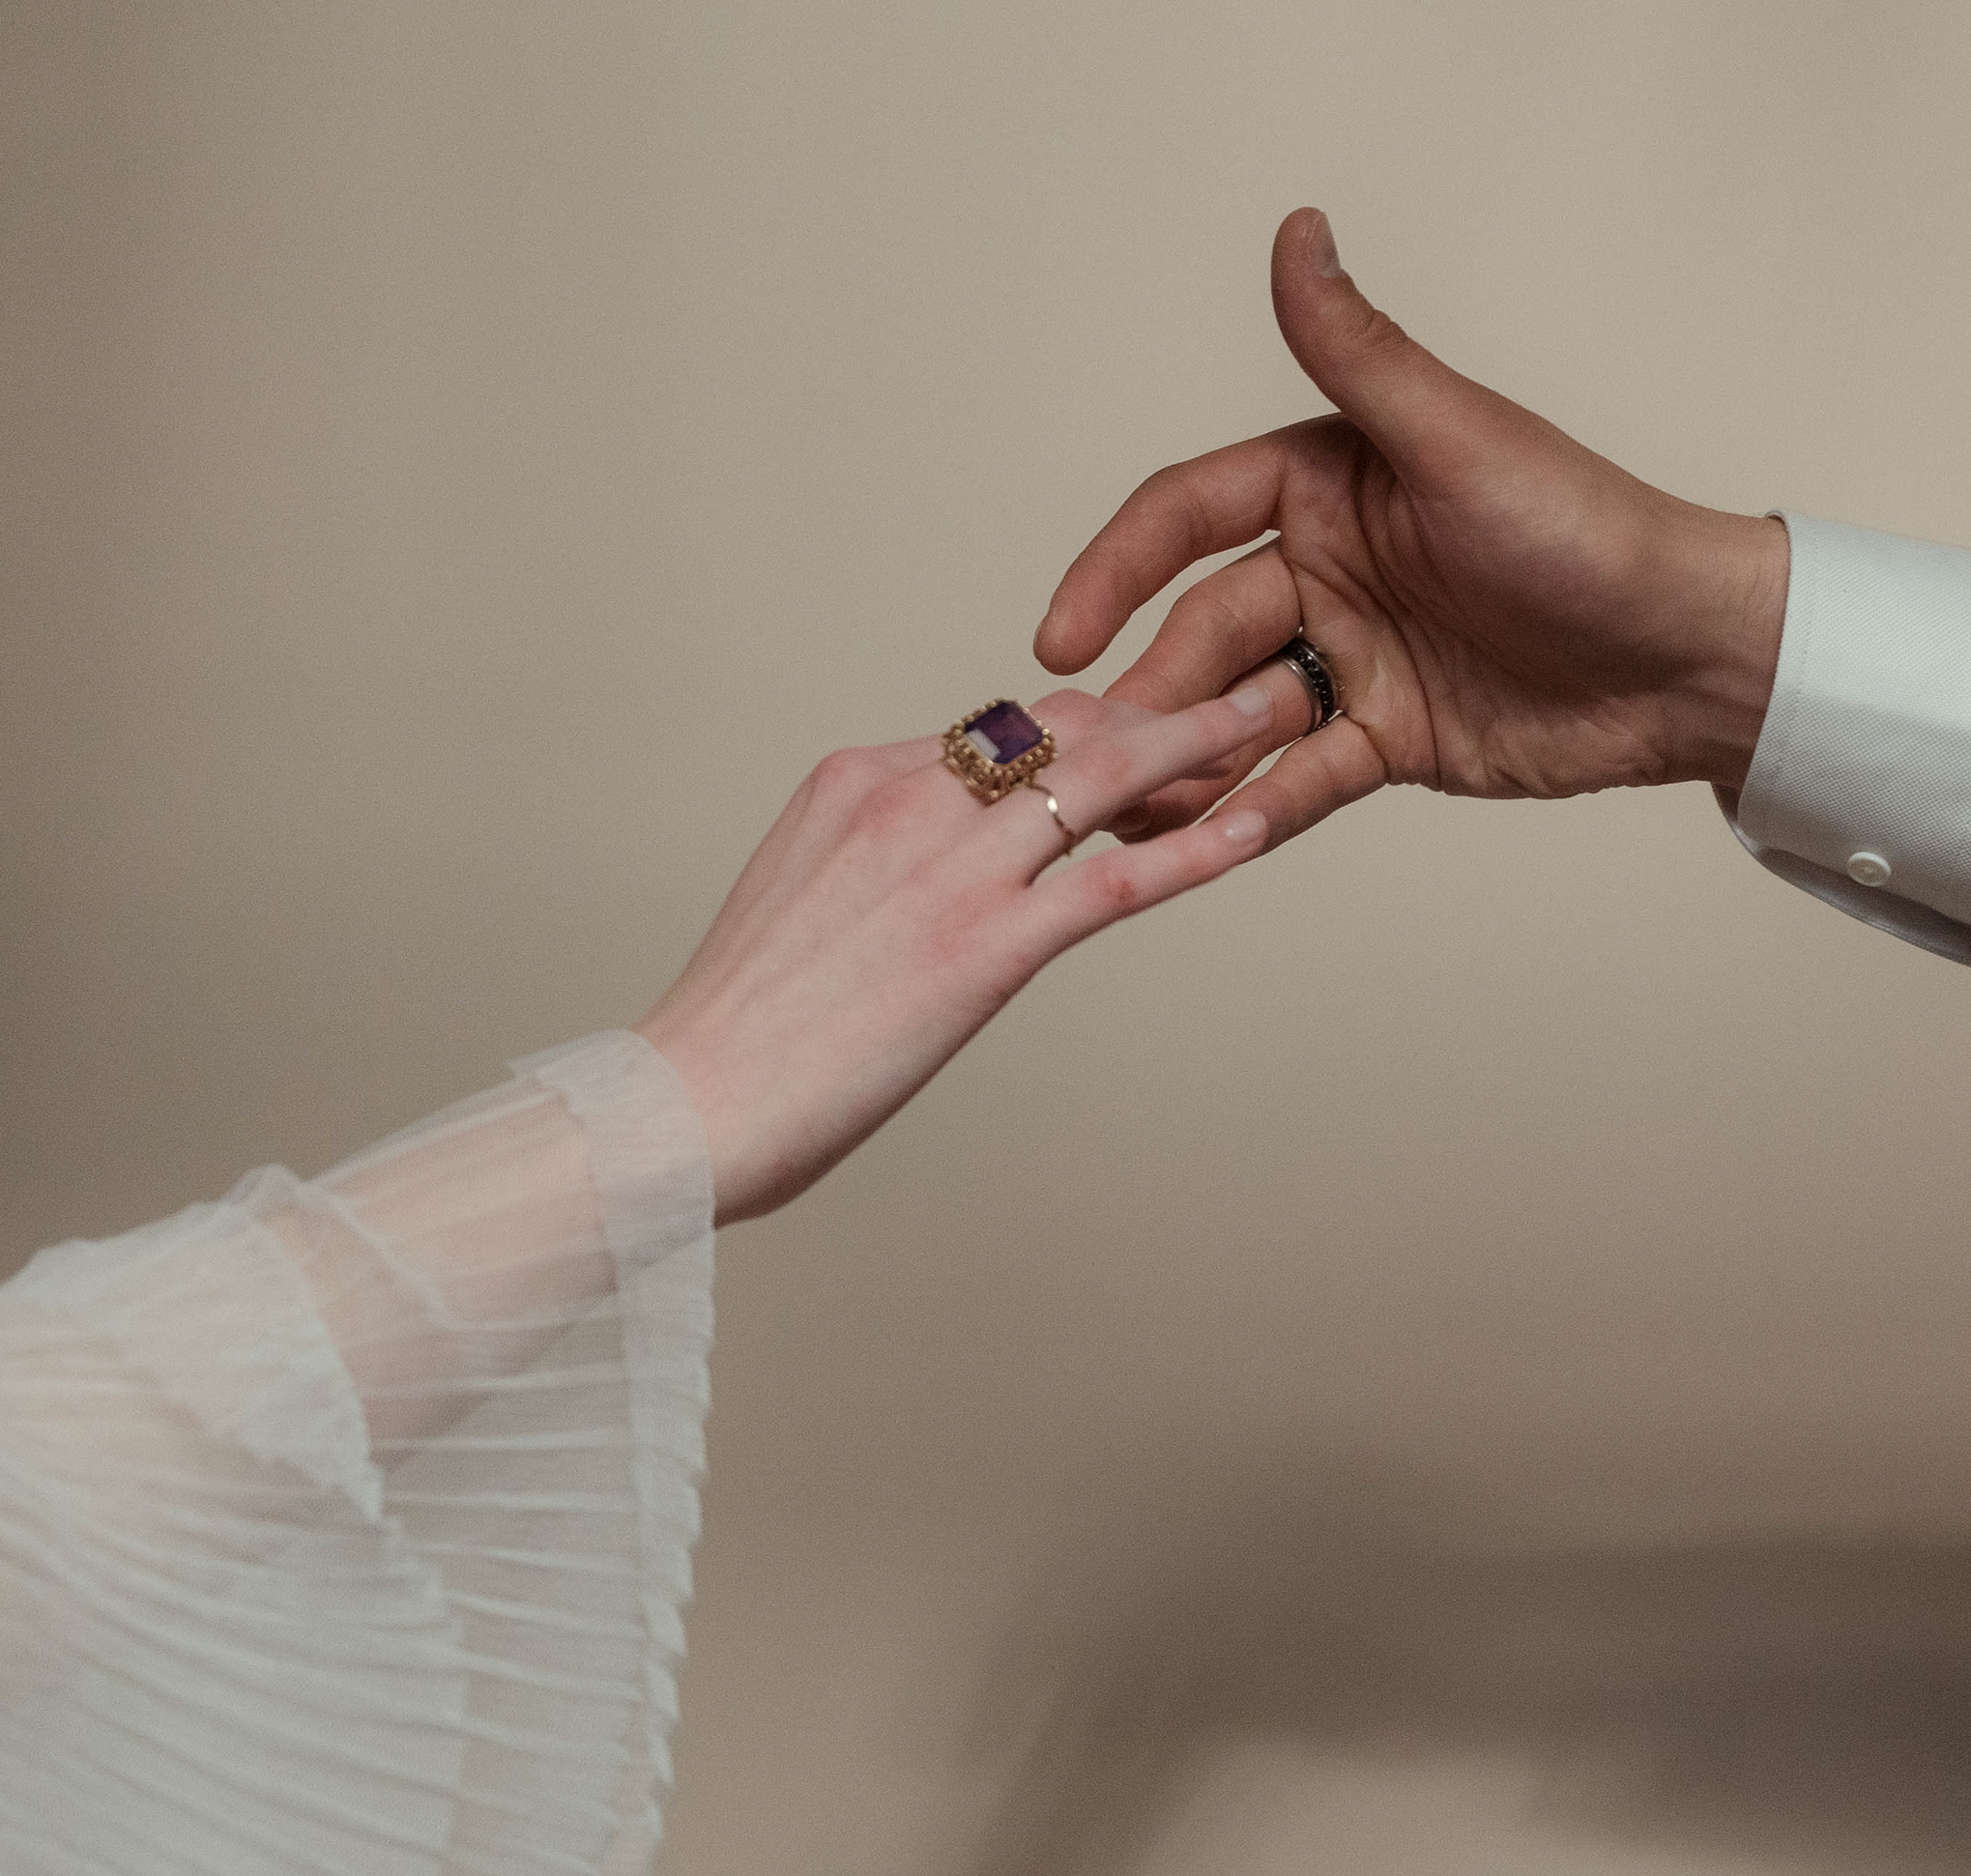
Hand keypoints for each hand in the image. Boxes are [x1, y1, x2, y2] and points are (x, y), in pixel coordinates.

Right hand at [635, 680, 1292, 1223]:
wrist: (693, 1099)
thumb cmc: (742, 1027)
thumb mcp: (802, 900)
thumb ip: (874, 862)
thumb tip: (929, 873)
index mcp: (858, 778)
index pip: (998, 727)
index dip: (1088, 724)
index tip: (1150, 729)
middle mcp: (910, 797)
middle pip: (1063, 723)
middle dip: (1162, 701)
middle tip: (1242, 680)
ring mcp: (952, 868)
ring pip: (1104, 773)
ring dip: (1204, 741)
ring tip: (1277, 711)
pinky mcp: (986, 945)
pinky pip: (1115, 880)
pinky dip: (1194, 851)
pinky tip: (1253, 830)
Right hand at [1037, 208, 1789, 849]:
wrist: (1689, 657)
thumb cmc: (1590, 531)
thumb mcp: (1459, 441)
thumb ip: (1361, 353)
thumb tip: (1298, 231)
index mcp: (1328, 481)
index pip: (1187, 516)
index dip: (1115, 569)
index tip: (1061, 634)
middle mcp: (1329, 564)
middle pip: (1202, 629)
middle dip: (1148, 691)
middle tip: (1097, 755)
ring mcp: (1355, 654)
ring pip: (1237, 710)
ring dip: (1183, 759)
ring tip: (1128, 813)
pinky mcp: (1387, 737)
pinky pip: (1300, 775)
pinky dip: (1252, 807)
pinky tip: (1206, 841)